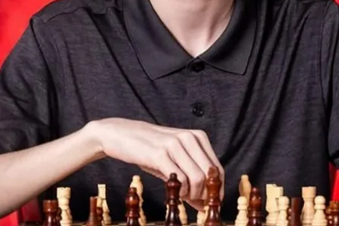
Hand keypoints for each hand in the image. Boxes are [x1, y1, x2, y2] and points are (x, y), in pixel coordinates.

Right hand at [87, 118, 223, 208]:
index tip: (211, 202)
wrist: (121, 134)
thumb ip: (191, 177)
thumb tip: (203, 204)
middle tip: (196, 204)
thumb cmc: (149, 149)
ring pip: (198, 178)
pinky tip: (174, 192)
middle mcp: (189, 138)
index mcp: (197, 136)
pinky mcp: (160, 154)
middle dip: (205, 195)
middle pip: (210, 175)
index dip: (217, 189)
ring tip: (182, 196)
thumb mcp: (173, 159)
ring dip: (192, 194)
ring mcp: (175, 145)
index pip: (217, 168)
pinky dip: (180, 192)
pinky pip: (180, 179)